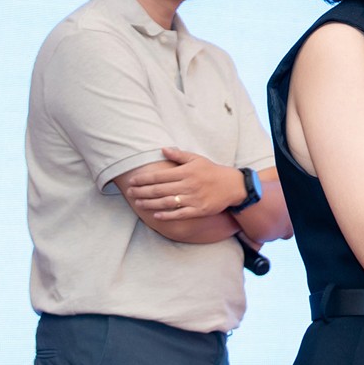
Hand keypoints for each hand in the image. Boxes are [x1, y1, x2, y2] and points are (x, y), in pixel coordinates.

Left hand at [126, 147, 247, 220]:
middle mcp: (188, 185)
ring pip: (166, 202)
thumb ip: (179, 155)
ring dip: (150, 203)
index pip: (159, 176)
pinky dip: (167, 215)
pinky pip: (179, 214)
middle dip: (142, 191)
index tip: (132, 181)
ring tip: (138, 204)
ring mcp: (193, 198)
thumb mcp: (197, 159)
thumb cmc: (212, 171)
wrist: (233, 186)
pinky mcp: (199, 210)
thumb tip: (162, 149)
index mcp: (186, 172)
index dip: (143, 179)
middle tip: (130, 193)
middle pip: (159, 190)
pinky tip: (156, 215)